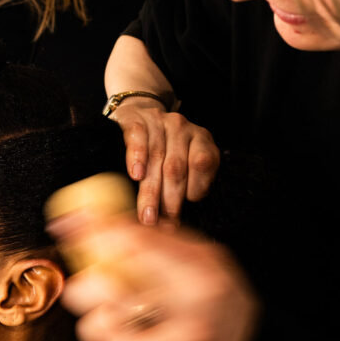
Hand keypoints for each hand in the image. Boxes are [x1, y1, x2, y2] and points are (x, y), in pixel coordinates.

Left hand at [50, 213, 256, 340]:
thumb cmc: (217, 296)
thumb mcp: (197, 255)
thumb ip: (148, 239)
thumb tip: (87, 220)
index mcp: (202, 276)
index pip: (134, 245)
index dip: (93, 231)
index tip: (70, 225)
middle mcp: (194, 317)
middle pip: (106, 295)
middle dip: (87, 287)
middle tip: (93, 286)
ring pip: (102, 333)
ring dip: (103, 324)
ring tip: (125, 320)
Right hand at [110, 98, 218, 225]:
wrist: (139, 114)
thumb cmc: (163, 150)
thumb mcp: (183, 161)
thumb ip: (185, 183)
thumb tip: (176, 221)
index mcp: (201, 140)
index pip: (203, 164)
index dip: (194, 189)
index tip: (182, 214)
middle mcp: (182, 129)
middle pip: (177, 168)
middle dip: (169, 201)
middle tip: (162, 226)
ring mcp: (159, 122)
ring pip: (157, 158)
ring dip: (151, 191)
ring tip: (147, 216)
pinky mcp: (137, 120)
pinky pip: (139, 138)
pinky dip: (137, 157)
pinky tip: (136, 175)